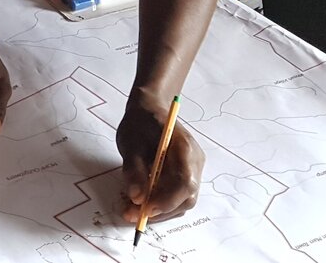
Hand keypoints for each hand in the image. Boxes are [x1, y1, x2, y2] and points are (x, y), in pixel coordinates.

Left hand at [118, 98, 203, 223]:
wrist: (150, 110)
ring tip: (133, 211)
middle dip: (161, 210)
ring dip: (160, 210)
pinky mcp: (187, 175)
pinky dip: (161, 202)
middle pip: (187, 196)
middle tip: (132, 215)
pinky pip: (179, 195)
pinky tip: (142, 202)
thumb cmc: (140, 123)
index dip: (166, 200)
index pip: (185, 182)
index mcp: (184, 148)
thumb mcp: (130, 143)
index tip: (144, 208)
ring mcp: (194, 169)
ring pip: (184, 200)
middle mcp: (195, 161)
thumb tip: (136, 197)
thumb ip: (133, 170)